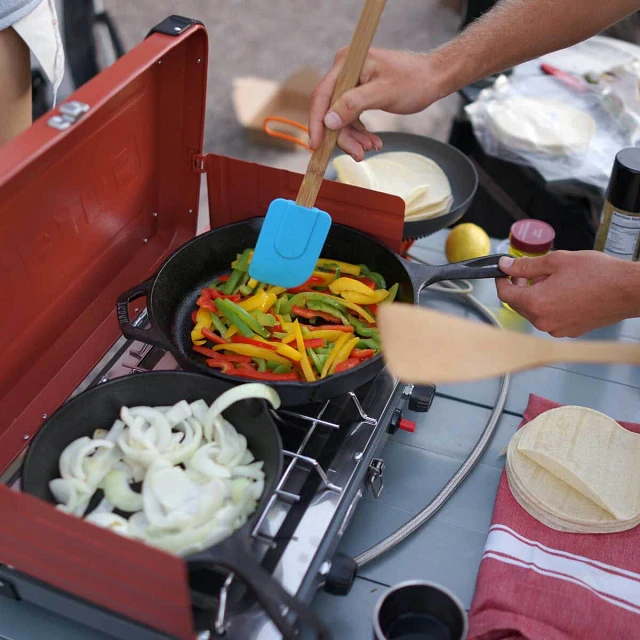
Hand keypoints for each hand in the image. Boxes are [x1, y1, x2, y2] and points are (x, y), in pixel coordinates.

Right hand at [309, 48, 444, 159]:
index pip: (322, 95)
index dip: (317, 122)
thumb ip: (354, 105)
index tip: (316, 146)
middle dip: (343, 136)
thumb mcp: (383, 93)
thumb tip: (328, 121)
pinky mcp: (358, 94)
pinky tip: (372, 142)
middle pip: (331, 111)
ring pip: (341, 118)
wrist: (433, 78)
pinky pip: (351, 118)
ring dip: (353, 137)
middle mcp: (344, 71)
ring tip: (370, 148)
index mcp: (347, 64)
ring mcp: (351, 83)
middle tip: (358, 154)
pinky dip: (360, 133)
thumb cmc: (413, 81)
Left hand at [496, 251, 639, 337]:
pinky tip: (563, 292)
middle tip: (528, 272)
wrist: (628, 290)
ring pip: (535, 312)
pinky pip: (550, 318)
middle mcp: (543, 321)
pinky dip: (550, 306)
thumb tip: (506, 265)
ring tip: (551, 280)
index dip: (501, 281)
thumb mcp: (556, 261)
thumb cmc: (598, 274)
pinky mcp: (569, 331)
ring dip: (536, 296)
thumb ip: (526, 265)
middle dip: (520, 288)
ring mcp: (556, 329)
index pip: (505, 295)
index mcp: (536, 303)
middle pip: (519, 305)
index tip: (504, 272)